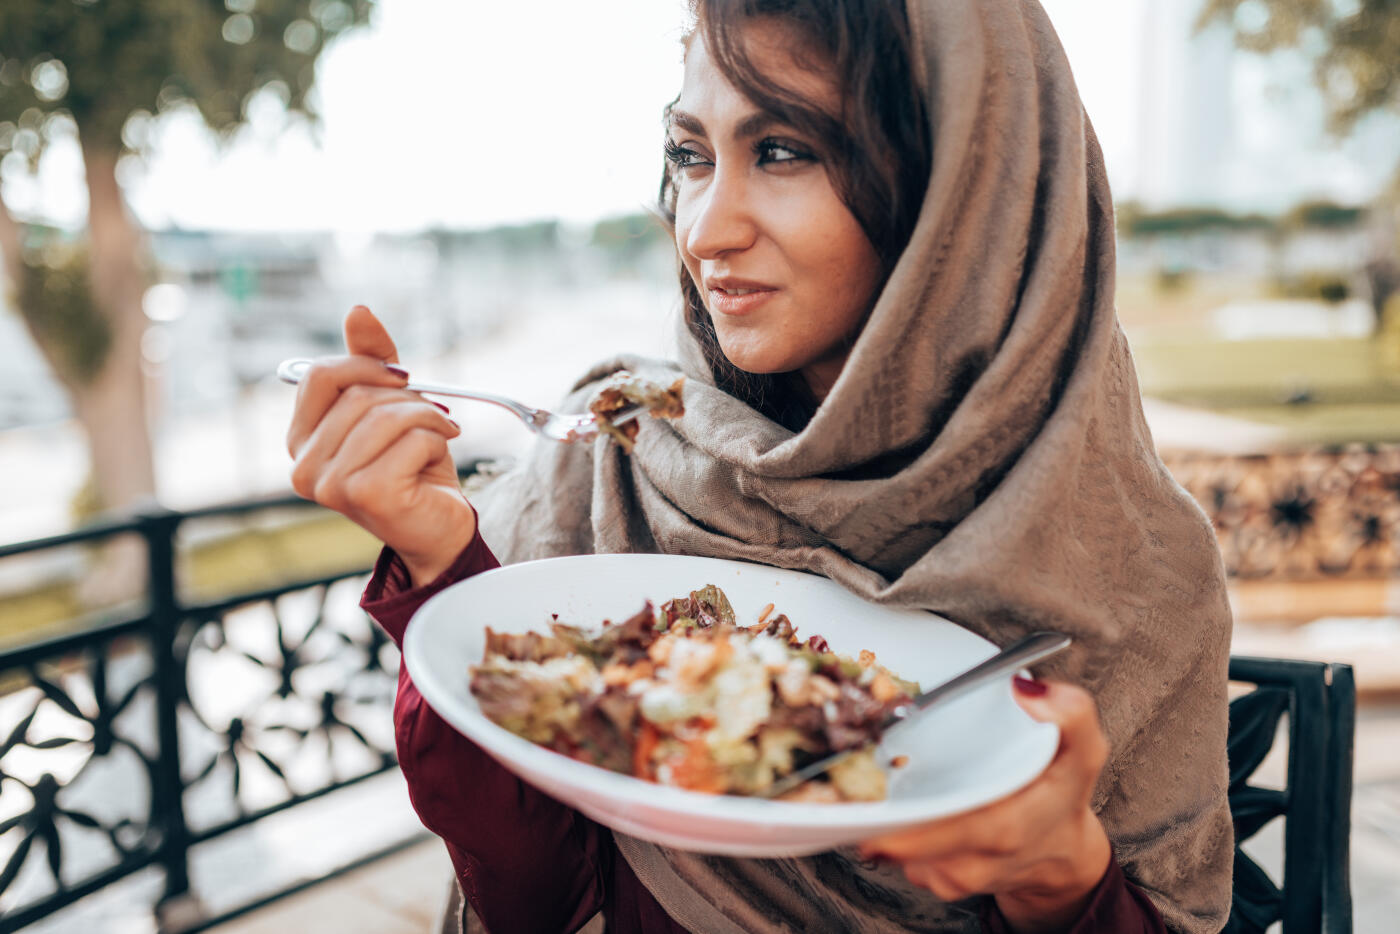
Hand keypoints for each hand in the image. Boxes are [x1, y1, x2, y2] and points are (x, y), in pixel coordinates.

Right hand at [286, 305, 475, 586]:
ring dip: (429, 418)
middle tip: (434, 416)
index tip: (406, 380)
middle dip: (409, 398)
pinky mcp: (366, 495)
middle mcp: (304, 466)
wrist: (440, 529)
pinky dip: (435, 441)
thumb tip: (358, 310)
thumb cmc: (414, 468)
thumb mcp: (393, 406)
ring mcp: (330, 485)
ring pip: (386, 415)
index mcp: (300, 440)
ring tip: (441, 435)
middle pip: (358, 394)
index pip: (319, 374)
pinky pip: (411, 439)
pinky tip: (435, 463)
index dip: (368, 366)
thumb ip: (372, 362)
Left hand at [860, 678, 1111, 933]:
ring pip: (893, 849)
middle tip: (843, 777)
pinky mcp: (934, 880)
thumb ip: (1070, 712)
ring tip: (867, 780)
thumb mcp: (1083, 749)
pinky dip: (886, 828)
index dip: (904, 816)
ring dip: (875, 816)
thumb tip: (1023, 688)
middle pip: (904, 842)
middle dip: (871, 811)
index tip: (868, 790)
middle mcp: (973, 860)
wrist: (1059, 854)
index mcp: (1005, 825)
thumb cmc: (1061, 795)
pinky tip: (891, 801)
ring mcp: (950, 877)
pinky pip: (897, 855)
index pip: (947, 827)